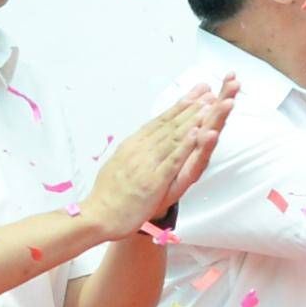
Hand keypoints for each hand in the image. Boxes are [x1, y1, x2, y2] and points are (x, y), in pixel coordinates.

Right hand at [78, 77, 236, 241]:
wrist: (97, 216)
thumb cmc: (108, 195)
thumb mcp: (119, 163)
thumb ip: (133, 151)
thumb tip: (142, 140)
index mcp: (132, 145)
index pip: (159, 121)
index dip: (178, 106)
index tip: (193, 93)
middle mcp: (139, 150)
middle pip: (168, 124)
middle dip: (189, 106)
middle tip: (207, 90)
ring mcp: (146, 164)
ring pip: (172, 137)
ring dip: (191, 119)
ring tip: (208, 103)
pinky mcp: (153, 181)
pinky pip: (172, 160)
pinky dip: (185, 145)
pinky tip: (198, 133)